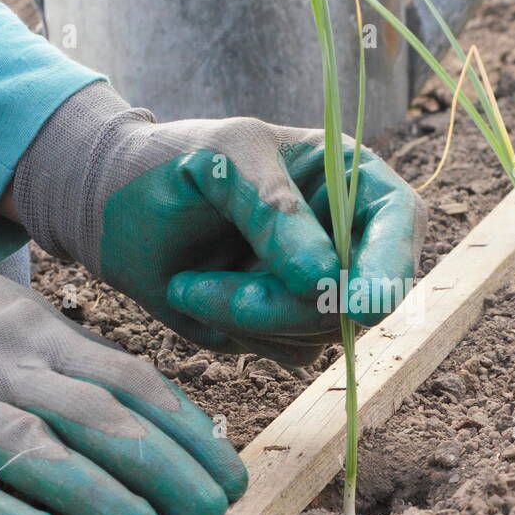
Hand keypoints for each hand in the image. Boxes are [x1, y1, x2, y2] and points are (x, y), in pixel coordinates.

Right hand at [0, 255, 246, 514]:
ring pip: (28, 443)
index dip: (187, 432)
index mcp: (49, 339)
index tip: (232, 481)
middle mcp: (7, 367)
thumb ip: (99, 380)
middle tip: (207, 511)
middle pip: (91, 413)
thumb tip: (188, 447)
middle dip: (157, 464)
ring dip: (90, 489)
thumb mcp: (43, 337)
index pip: (131, 382)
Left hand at [11, 84, 425, 366]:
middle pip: (364, 294)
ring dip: (251, 317)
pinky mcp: (289, 327)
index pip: (401, 224)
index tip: (358, 303)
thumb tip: (324, 279)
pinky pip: (289, 352)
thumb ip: (276, 213)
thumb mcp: (225, 161)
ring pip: (323, 331)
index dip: (388, 266)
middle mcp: (351, 236)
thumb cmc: (174, 162)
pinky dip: (238, 332)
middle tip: (214, 293)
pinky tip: (199, 296)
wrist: (113, 209)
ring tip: (189, 282)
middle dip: (290, 304)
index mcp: (353, 178)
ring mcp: (322, 286)